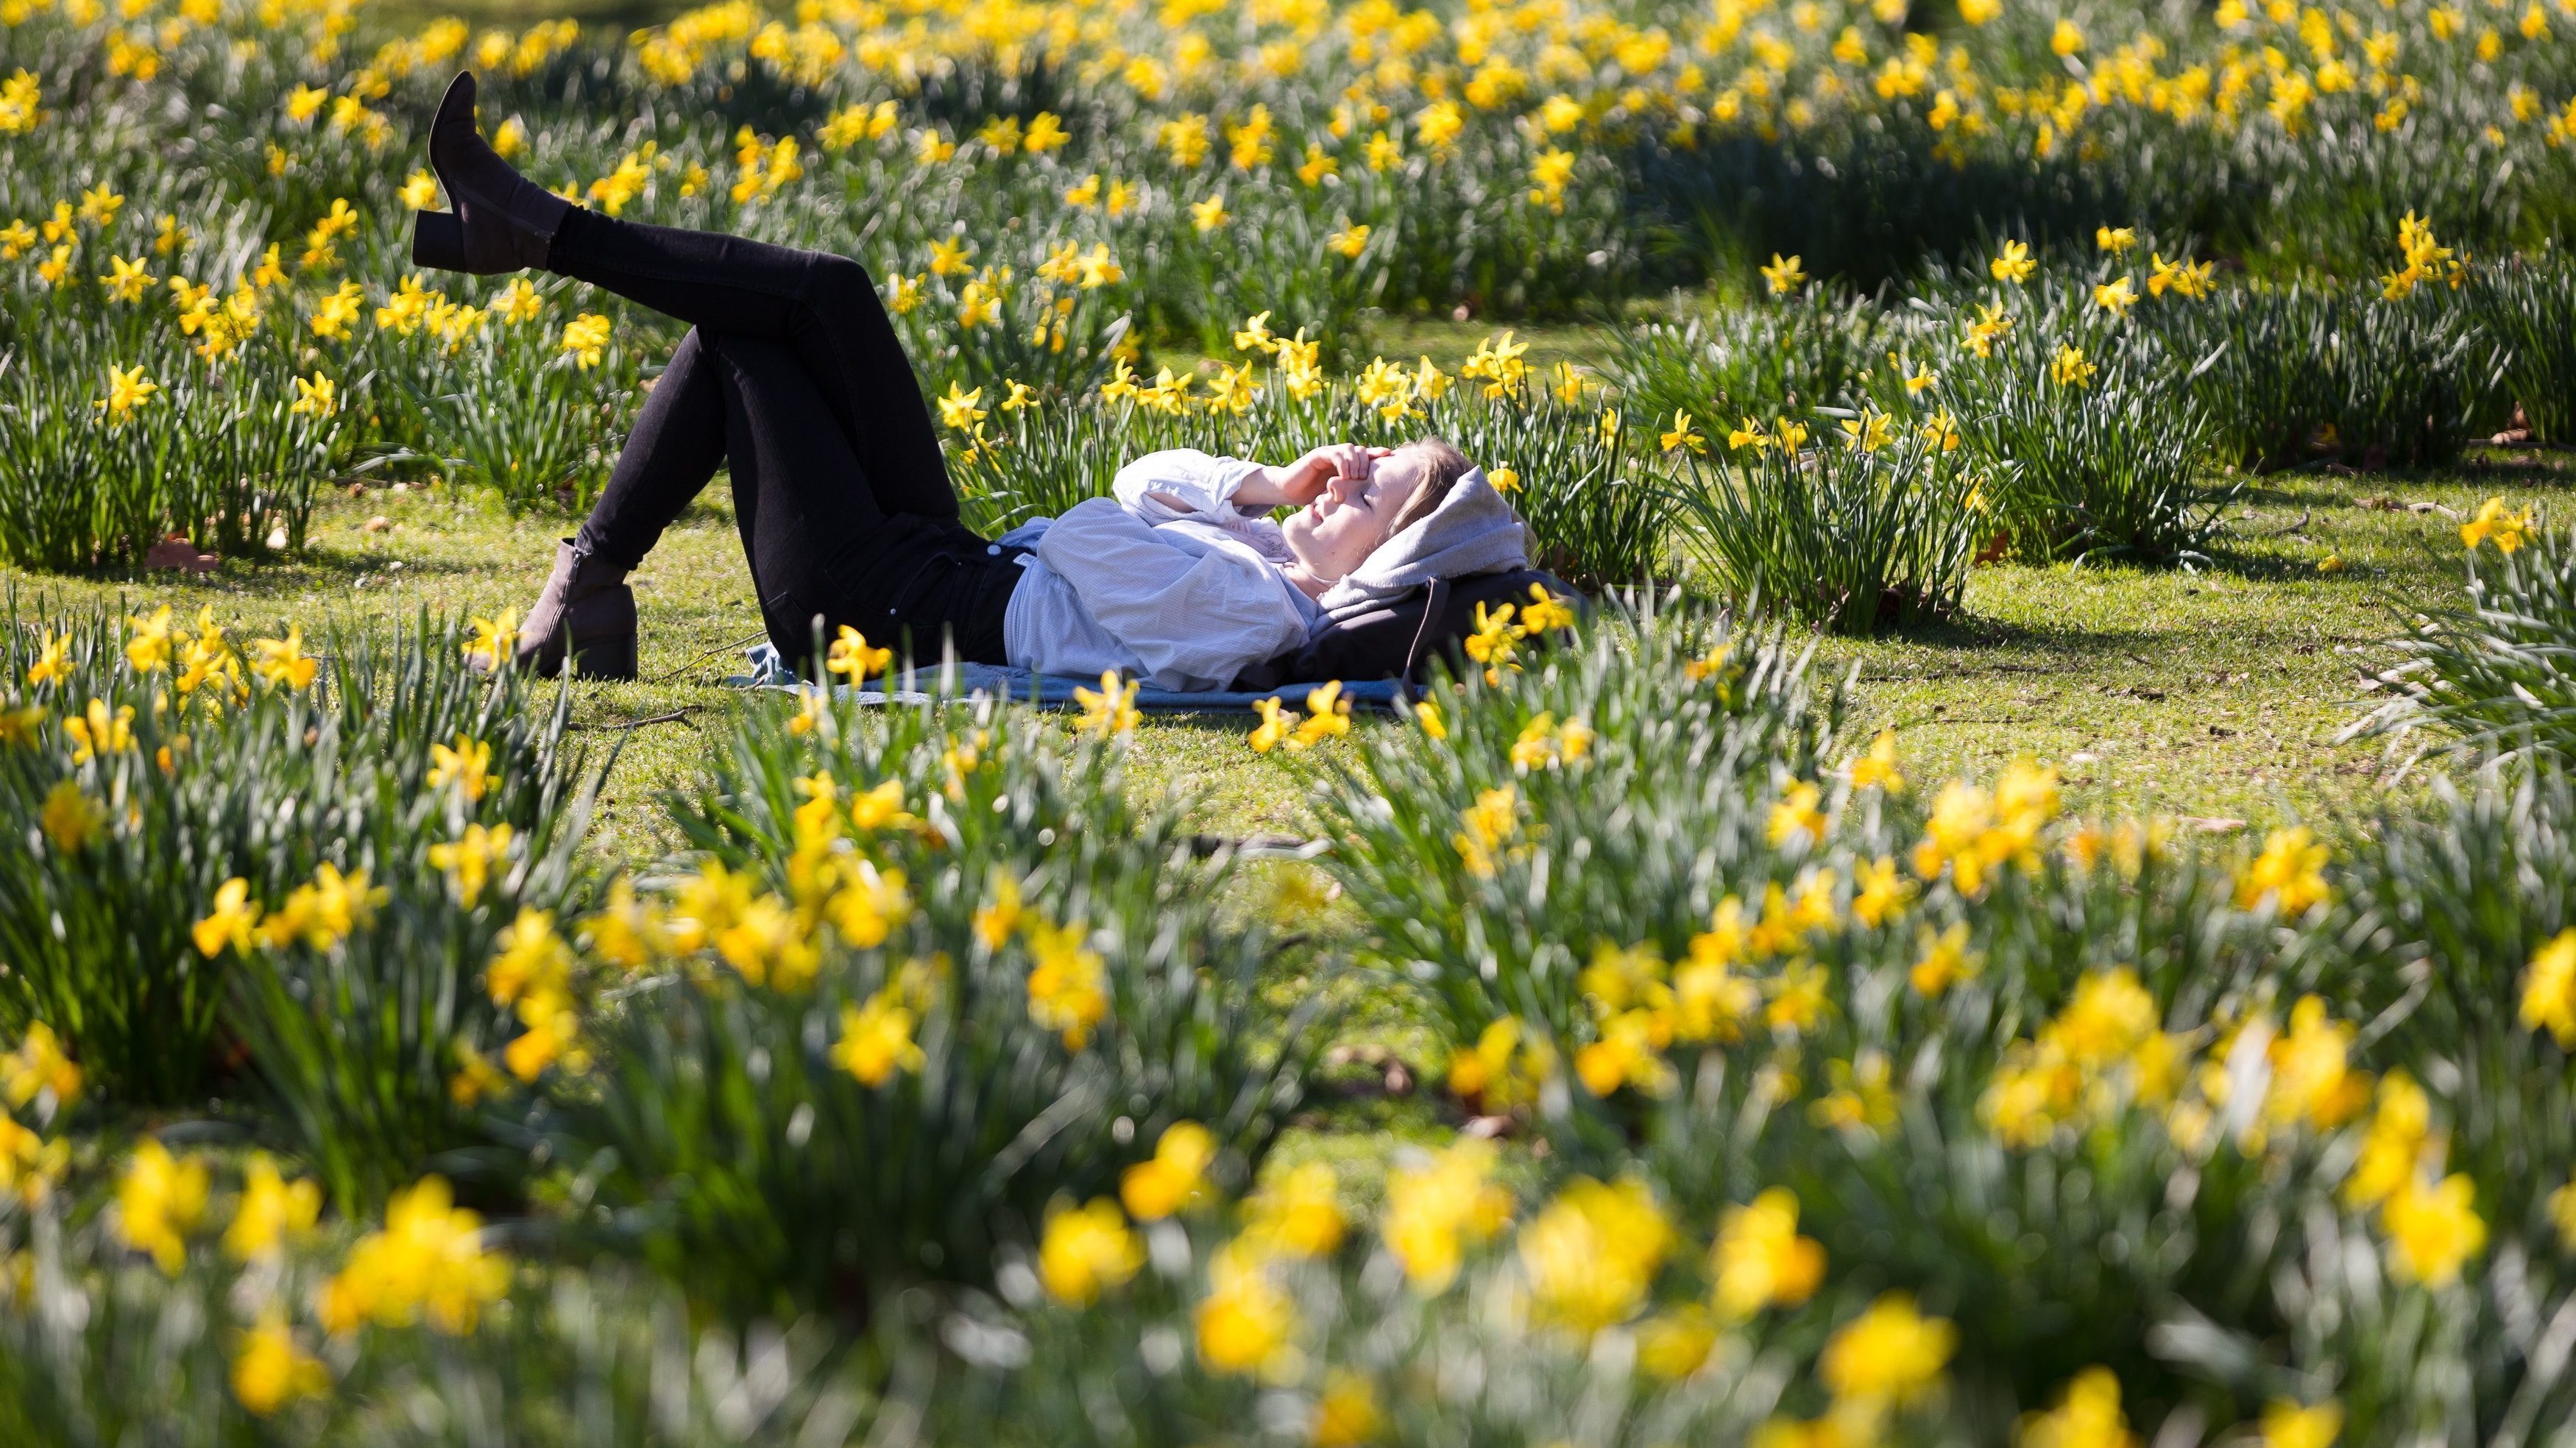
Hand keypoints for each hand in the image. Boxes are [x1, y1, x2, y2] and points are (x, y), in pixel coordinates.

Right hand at [1275, 443, 1389, 505]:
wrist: (1289, 491)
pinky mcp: (1318, 455)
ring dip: (1356, 463)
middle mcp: (1339, 457)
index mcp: (1346, 465)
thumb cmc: (1312, 496)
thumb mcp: (1337, 495)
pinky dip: (1342, 462)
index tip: (1391, 460)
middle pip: (1361, 450)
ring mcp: (1329, 454)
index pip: (1367, 456)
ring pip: (1350, 449)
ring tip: (1355, 478)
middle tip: (1366, 478)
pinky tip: (1344, 476)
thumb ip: (1352, 493)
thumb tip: (1375, 505)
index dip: (1378, 456)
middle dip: (1367, 463)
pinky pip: (1334, 453)